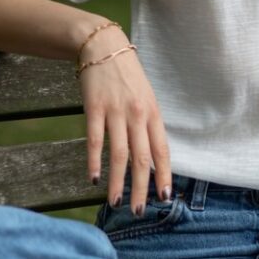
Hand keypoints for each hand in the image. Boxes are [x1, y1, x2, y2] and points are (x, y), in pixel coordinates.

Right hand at [78, 30, 170, 215]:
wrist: (104, 46)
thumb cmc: (127, 74)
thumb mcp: (145, 96)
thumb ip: (147, 123)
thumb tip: (151, 155)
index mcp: (152, 111)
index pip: (162, 149)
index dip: (164, 174)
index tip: (165, 197)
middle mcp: (137, 113)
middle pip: (142, 158)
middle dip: (141, 188)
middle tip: (138, 211)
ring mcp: (115, 111)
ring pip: (119, 154)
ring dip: (118, 182)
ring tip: (116, 202)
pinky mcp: (94, 108)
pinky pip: (95, 140)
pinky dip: (94, 161)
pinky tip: (93, 178)